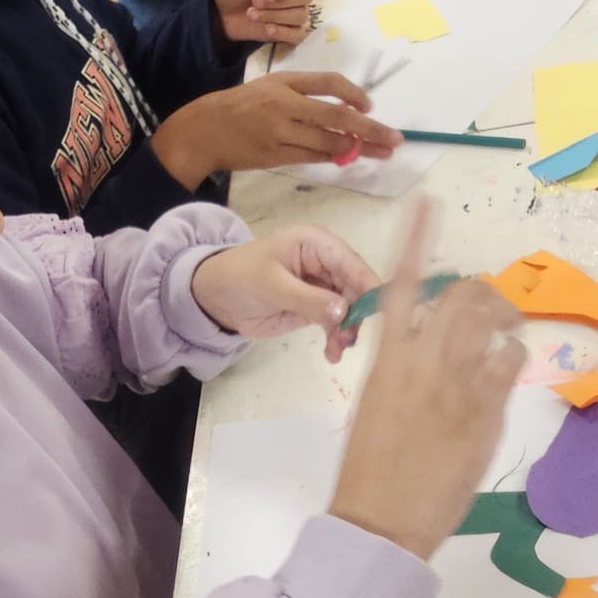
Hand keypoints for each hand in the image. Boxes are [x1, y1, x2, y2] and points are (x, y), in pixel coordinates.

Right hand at [150, 72, 401, 189]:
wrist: (204, 130)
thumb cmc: (239, 108)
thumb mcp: (269, 88)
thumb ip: (302, 97)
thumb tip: (342, 113)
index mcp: (284, 82)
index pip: (329, 82)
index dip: (355, 94)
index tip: (371, 106)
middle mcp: (285, 104)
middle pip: (337, 116)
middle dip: (371, 129)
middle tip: (395, 138)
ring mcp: (280, 132)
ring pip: (328, 141)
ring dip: (358, 148)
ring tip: (380, 152)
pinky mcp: (275, 155)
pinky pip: (312, 157)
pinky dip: (332, 158)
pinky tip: (348, 158)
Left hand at [190, 226, 379, 363]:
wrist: (216, 297)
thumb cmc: (241, 277)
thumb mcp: (273, 286)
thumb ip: (309, 299)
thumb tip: (344, 311)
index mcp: (317, 244)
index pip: (352, 263)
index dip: (368, 284)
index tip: (382, 310)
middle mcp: (326, 263)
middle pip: (356, 289)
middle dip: (356, 314)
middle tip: (349, 339)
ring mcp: (323, 287)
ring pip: (348, 309)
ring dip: (346, 331)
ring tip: (336, 350)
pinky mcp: (316, 308)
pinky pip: (335, 323)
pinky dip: (336, 338)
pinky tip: (331, 354)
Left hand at [213, 0, 314, 45]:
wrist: (224, 12)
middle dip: (280, 3)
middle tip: (255, 2)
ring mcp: (295, 8)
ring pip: (301, 15)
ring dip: (275, 17)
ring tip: (252, 15)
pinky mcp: (290, 28)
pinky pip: (298, 34)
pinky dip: (283, 33)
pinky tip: (267, 30)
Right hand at [328, 201, 526, 560]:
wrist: (381, 521)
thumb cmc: (368, 472)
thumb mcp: (374, 409)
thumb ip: (401, 372)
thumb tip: (427, 353)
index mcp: (385, 360)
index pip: (400, 284)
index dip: (416, 239)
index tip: (428, 205)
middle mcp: (423, 362)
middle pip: (460, 295)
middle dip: (478, 289)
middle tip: (488, 302)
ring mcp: (459, 385)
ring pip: (492, 321)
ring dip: (503, 315)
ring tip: (507, 325)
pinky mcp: (487, 411)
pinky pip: (511, 362)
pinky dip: (513, 355)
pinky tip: (508, 366)